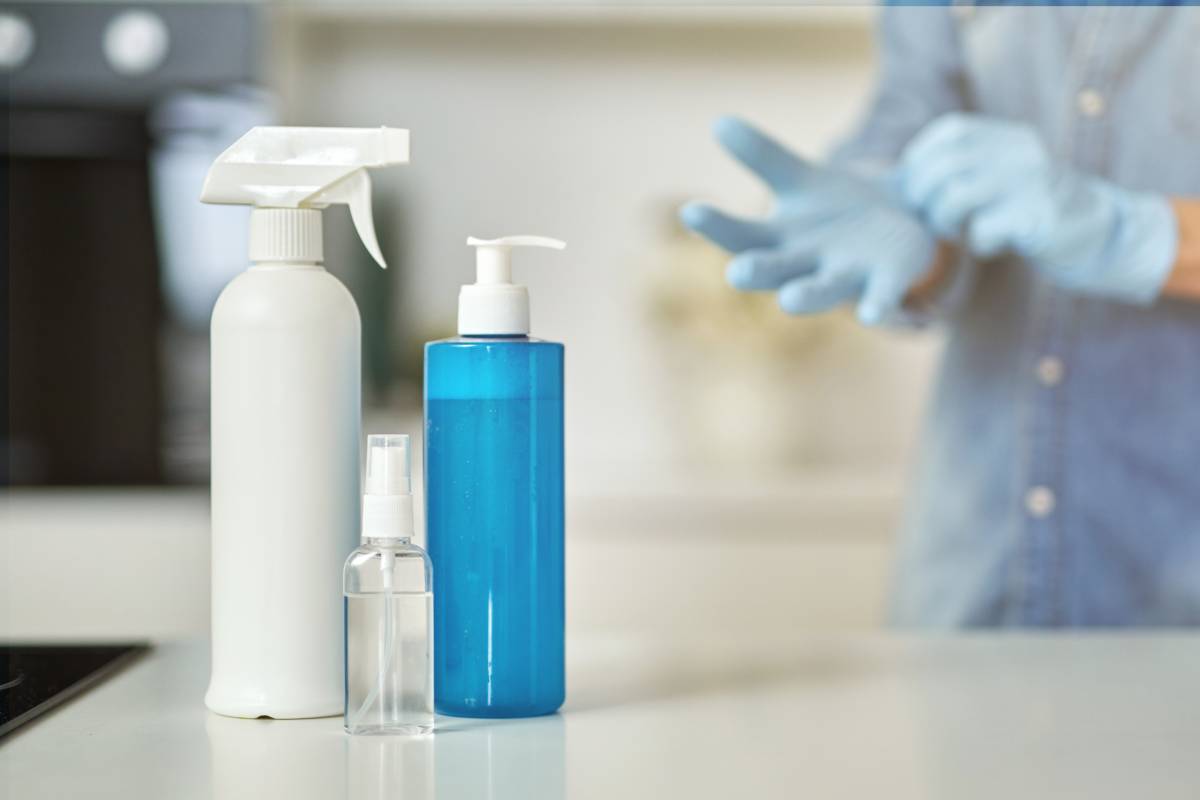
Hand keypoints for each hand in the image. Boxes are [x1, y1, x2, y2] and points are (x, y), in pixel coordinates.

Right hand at [680, 116, 936, 324]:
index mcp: (778, 239)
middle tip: (736, 273)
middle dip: (755, 271)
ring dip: (806, 296)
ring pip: (822, 290)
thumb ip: (762, 156)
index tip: (689, 211)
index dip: (715, 224)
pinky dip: (876, 307)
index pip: (740, 235)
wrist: (899, 226)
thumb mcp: (798, 180)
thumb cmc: (834, 210)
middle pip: (773, 270)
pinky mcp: (886, 280)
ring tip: (789, 302)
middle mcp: (804, 264)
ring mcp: (845, 275)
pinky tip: (873, 316)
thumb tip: (719, 122)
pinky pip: (880, 297)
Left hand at [898, 113, 1176, 303]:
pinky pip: (984, 229)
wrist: (1099, 235)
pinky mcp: (1038, 216)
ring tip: (960, 233)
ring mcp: (1030, 181)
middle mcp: (1020, 150)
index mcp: (1007, 136)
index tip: (917, 190)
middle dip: (924, 198)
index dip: (921, 162)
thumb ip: (959, 169)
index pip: (948, 133)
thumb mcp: (998, 178)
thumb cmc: (1031, 211)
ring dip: (946, 222)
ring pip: (956, 195)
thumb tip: (894, 180)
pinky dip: (978, 242)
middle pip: (944, 165)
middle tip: (934, 220)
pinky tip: (992, 245)